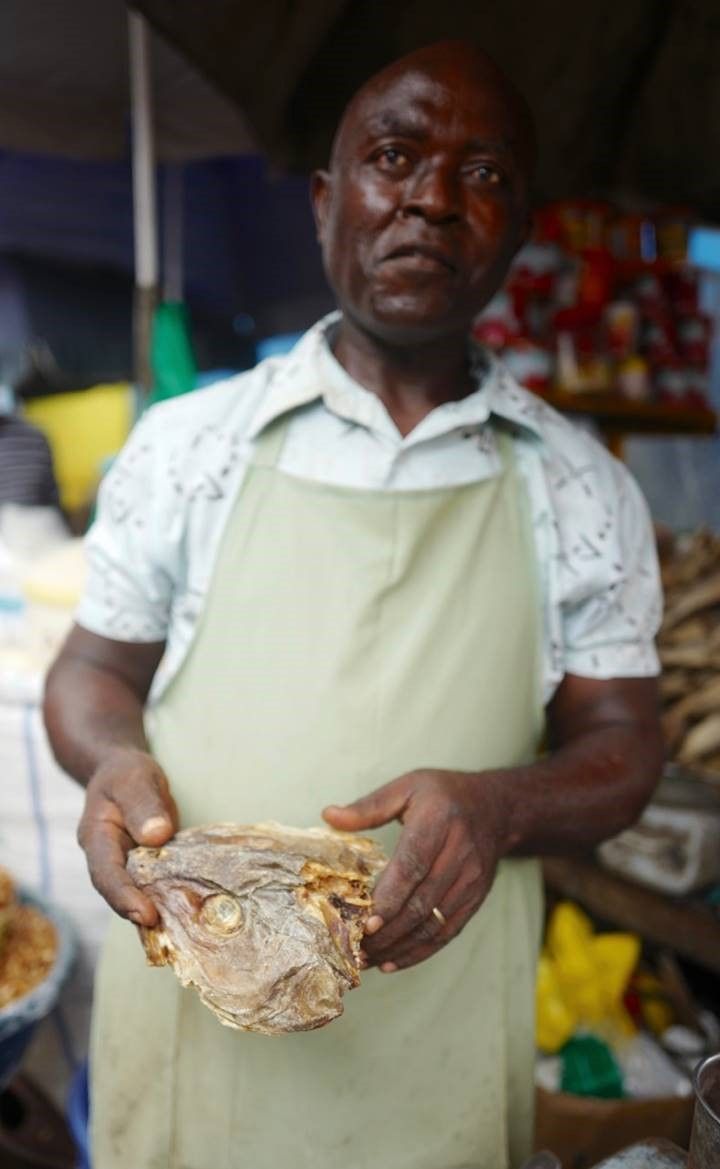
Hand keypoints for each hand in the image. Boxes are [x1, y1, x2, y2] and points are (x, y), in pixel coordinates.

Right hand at [77, 746, 177, 925]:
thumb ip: (143, 804)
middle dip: (141, 915)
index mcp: (96, 839)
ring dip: (159, 912)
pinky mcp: (147, 867)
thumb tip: (157, 835)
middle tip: (167, 931)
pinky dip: (172, 899)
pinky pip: (157, 886)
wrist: (124, 772)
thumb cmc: (125, 773)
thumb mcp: (133, 779)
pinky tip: (194, 913)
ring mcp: (127, 865)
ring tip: (184, 931)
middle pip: (121, 894)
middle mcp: (109, 859)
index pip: (106, 874)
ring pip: (140, 894)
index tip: (146, 914)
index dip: (124, 897)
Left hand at [323, 768, 509, 971]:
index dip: (389, 898)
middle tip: (355, 949)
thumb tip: (328, 816)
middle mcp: (459, 853)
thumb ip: (369, 806)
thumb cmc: (444, 795)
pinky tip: (392, 962)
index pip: (413, 865)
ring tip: (366, 960)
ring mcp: (471, 879)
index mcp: (439, 821)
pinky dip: (419, 951)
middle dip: (387, 931)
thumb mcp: (408, 787)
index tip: (364, 923)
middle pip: (421, 902)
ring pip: (433, 923)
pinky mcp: (475, 898)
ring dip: (398, 947)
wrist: (496, 808)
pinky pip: (447, 931)